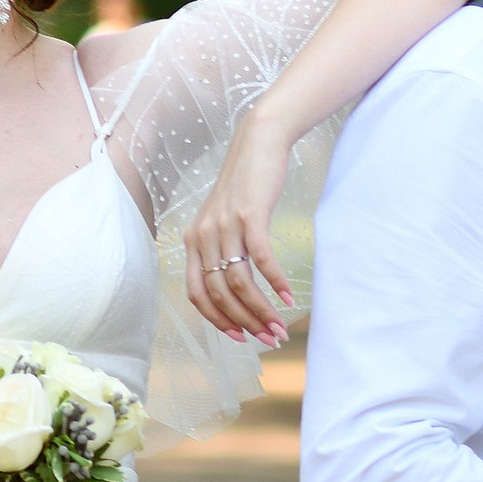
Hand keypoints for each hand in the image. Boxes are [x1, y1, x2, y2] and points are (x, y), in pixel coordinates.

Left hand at [185, 106, 295, 349]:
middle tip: (269, 339)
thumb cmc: (245, 185)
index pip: (197, 294)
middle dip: (244, 322)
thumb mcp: (223, 218)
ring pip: (239, 281)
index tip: (240, 337)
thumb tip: (235, 288)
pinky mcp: (250, 215)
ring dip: (261, 310)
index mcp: (193, 240)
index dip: (217, 320)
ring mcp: (225, 225)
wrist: (258, 143)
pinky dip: (276, 282)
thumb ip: (222, 249)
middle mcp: (203, 235)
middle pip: (219, 294)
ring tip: (280, 326)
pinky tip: (289, 297)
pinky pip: (262, 258)